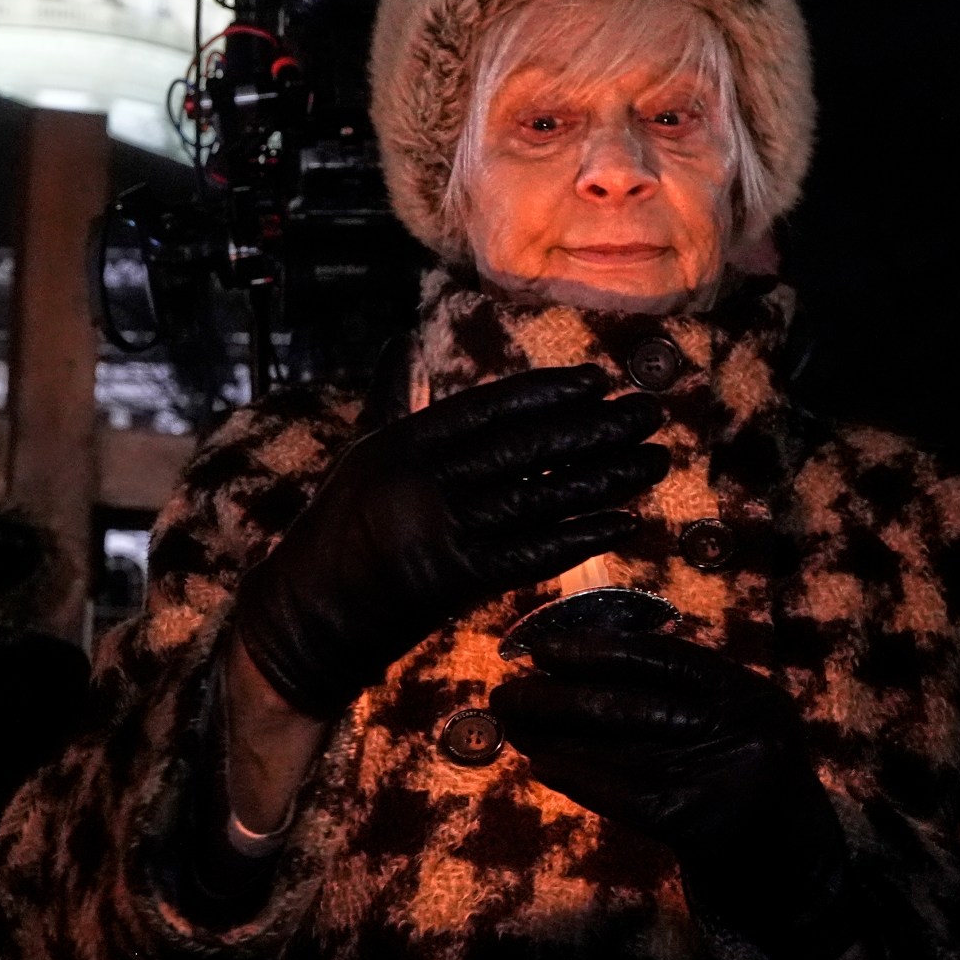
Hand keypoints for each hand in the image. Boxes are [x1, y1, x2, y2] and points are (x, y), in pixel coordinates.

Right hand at [232, 365, 666, 716]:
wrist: (306, 619)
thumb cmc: (336, 533)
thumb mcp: (359, 455)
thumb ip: (392, 397)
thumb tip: (403, 340)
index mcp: (399, 442)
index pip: (487, 407)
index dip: (547, 392)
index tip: (597, 382)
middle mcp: (418, 479)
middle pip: (523, 448)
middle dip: (593, 429)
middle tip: (648, 412)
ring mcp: (435, 528)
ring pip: (537, 496)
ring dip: (603, 478)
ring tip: (653, 460)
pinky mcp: (451, 578)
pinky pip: (531, 552)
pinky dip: (582, 536)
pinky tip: (625, 521)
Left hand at [491, 630, 858, 959]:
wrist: (803, 879)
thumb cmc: (749, 793)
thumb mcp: (731, 729)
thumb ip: (674, 698)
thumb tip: (573, 670)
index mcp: (747, 691)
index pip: (658, 656)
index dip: (592, 649)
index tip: (541, 649)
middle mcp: (743, 725)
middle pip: (627, 701)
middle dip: (556, 696)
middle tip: (506, 693)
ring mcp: (726, 774)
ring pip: (615, 746)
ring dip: (553, 736)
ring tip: (514, 726)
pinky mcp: (703, 823)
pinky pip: (620, 792)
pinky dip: (575, 776)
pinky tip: (542, 766)